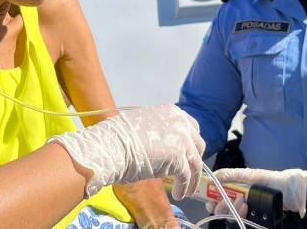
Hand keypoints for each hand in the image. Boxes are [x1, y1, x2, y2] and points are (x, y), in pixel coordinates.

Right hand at [49, 105, 205, 199]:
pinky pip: (186, 177)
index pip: (190, 127)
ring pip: (195, 163)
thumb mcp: (142, 125)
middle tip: (190, 172)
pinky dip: (184, 187)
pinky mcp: (178, 159)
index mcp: (171, 112)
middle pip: (197, 144)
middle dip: (194, 160)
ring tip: (187, 190)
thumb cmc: (117, 138)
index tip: (189, 153)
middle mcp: (180, 124)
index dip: (190, 142)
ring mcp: (181, 140)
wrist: (110, 147)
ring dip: (192, 179)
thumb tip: (159, 144)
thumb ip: (157, 130)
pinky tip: (179, 194)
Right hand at [209, 168, 306, 216]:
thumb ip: (233, 175)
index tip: (211, 200)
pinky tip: (246, 209)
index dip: (211, 200)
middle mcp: (238, 200)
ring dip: (231, 210)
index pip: (216, 197)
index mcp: (235, 189)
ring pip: (229, 217)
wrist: (293, 192)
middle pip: (220, 209)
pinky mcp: (253, 219)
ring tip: (242, 202)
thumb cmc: (274, 180)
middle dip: (220, 207)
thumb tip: (213, 175)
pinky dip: (240, 216)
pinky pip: (241, 221)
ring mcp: (246, 211)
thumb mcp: (252, 175)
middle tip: (227, 201)